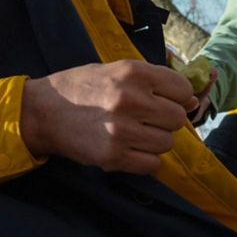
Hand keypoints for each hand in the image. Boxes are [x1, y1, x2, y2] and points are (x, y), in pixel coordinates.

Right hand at [20, 60, 198, 174]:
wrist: (42, 112)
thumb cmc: (82, 87)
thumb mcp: (116, 72)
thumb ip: (155, 83)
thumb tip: (194, 100)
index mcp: (133, 72)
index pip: (183, 90)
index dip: (176, 97)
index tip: (161, 100)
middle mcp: (131, 99)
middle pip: (178, 118)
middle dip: (165, 121)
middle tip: (144, 120)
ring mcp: (122, 130)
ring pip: (167, 143)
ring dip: (155, 141)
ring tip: (133, 134)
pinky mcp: (113, 157)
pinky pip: (152, 164)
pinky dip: (145, 160)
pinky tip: (128, 149)